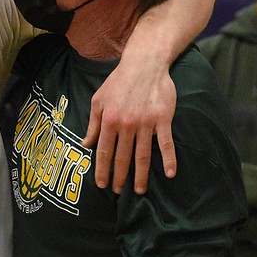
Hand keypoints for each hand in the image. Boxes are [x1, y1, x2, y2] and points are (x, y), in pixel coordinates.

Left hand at [83, 50, 176, 194]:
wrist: (144, 64)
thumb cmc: (118, 81)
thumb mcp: (99, 99)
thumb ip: (93, 123)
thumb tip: (86, 143)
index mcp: (109, 120)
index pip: (104, 151)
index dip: (102, 170)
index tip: (102, 184)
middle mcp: (126, 124)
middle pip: (123, 157)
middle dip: (120, 177)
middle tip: (119, 192)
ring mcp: (146, 123)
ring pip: (143, 155)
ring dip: (141, 175)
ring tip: (140, 190)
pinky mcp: (163, 120)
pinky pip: (167, 143)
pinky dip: (169, 159)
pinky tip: (170, 174)